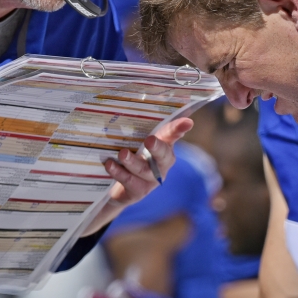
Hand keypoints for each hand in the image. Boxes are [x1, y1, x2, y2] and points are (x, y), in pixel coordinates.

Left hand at [85, 118, 192, 234]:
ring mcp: (152, 179)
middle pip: (164, 156)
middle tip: (150, 140)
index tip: (187, 122)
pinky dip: (119, 173)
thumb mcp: (134, 142)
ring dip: (132, 161)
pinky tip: (110, 165)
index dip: (179, 129)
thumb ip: (138, 127)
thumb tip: (133, 106)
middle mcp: (161, 164)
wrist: (119, 189)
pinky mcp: (139, 191)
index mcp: (164, 147)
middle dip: (158, 147)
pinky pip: (130, 182)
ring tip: (122, 154)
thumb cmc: (131, 158)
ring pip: (144, 170)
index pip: (172, 135)